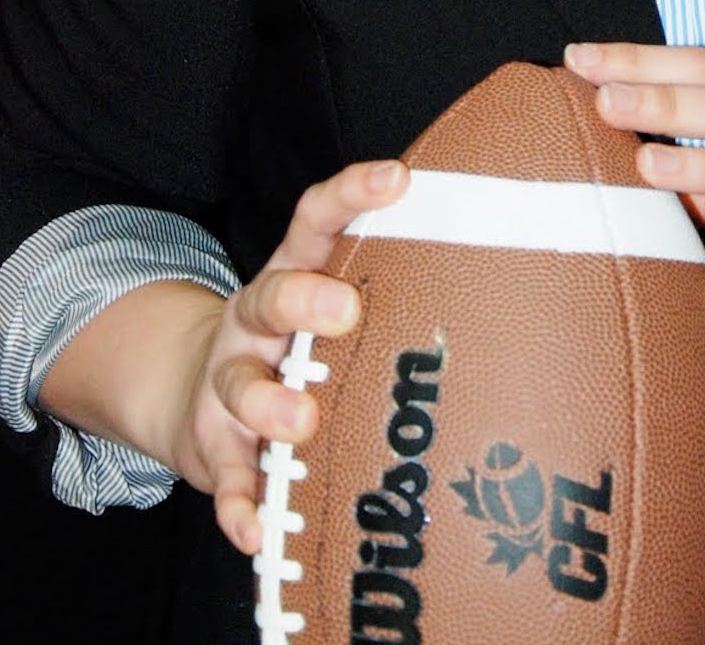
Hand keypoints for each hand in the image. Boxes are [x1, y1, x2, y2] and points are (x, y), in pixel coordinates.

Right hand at [160, 159, 408, 553]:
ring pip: (239, 382)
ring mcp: (230, 380)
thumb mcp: (330, 302)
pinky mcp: (215, 446)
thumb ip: (394, 286)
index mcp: (295, 273)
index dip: (352, 193)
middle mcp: (256, 319)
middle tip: (345, 309)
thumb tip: (507, 270)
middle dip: (305, 299)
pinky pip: (225, 476)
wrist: (197, 396)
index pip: (317, 218)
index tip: (396, 178)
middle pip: (272, 293)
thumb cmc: (299, 344)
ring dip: (268, 401)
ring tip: (301, 421)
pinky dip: (238, 503)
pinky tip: (256, 527)